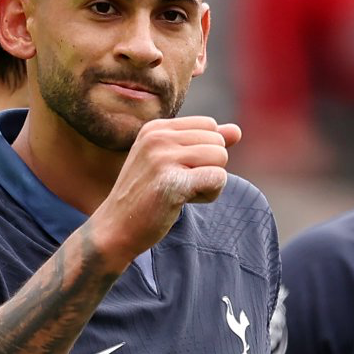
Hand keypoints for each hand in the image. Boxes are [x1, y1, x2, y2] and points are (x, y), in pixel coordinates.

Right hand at [86, 117, 243, 263]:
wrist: (115, 228)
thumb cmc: (146, 196)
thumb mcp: (171, 162)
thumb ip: (204, 143)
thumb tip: (237, 130)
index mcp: (156, 128)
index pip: (209, 125)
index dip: (205, 152)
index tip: (180, 170)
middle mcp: (158, 137)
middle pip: (218, 143)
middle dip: (209, 168)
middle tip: (180, 185)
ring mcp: (162, 158)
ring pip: (220, 159)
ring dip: (209, 183)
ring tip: (181, 193)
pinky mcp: (171, 182)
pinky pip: (218, 178)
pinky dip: (209, 194)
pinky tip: (183, 202)